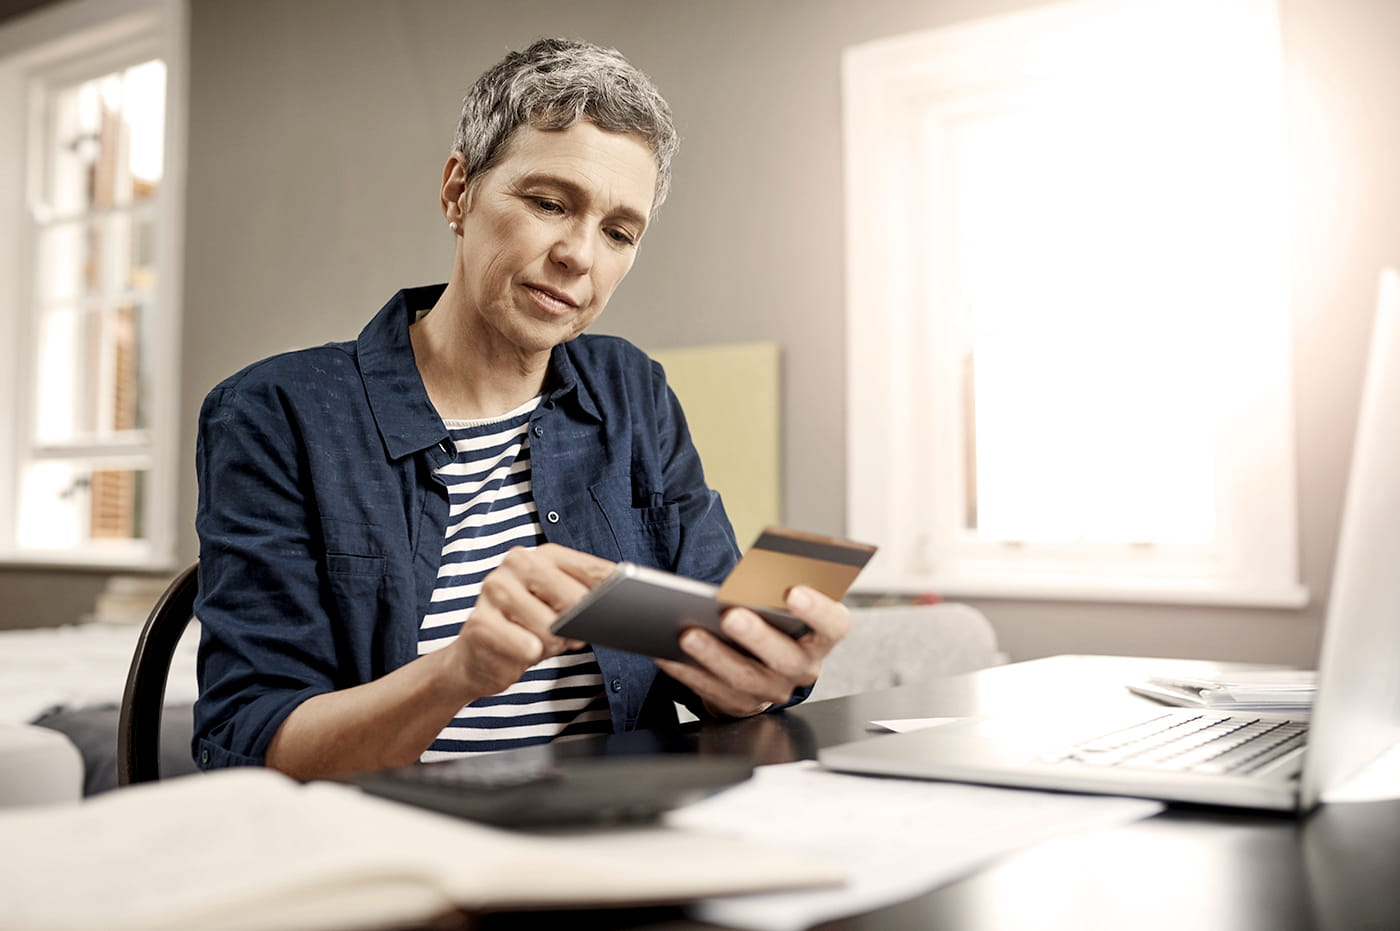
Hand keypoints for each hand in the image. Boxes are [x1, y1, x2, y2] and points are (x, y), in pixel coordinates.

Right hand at [447, 543, 613, 697]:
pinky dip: (528, 657)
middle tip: (560, 634)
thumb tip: (618, 604)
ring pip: (551, 629)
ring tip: (533, 641)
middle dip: (574, 627)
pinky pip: (527, 647)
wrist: (474, 658)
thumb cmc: (524, 630)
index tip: (621, 609)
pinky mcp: (480, 623)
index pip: (593, 571)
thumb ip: (584, 599)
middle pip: (575, 600)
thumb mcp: (558, 609)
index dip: (611, 595)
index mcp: (541, 555)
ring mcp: (494, 590)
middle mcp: (516, 564)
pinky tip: (516, 651)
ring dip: (549, 646)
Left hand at [655, 585, 850, 718]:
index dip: (817, 609)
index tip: (793, 591)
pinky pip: (710, 691)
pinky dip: (686, 671)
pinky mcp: (739, 705)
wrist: (763, 664)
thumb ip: (773, 588)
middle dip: (756, 636)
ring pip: (743, 678)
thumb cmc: (772, 620)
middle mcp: (801, 668)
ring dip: (714, 655)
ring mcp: (771, 691)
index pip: (832, 625)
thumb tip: (747, 574)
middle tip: (731, 615)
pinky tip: (665, 652)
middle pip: (784, 657)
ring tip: (688, 633)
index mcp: (820, 637)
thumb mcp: (780, 602)